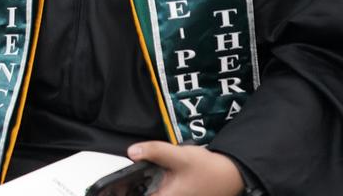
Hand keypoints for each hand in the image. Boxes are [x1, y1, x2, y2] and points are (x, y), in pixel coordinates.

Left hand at [127, 142, 244, 195]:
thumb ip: (155, 151)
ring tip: (127, 182)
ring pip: (149, 194)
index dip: (123, 193)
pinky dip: (149, 188)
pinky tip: (146, 179)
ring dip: (139, 189)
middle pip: (141, 195)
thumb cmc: (208, 169)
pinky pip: (157, 193)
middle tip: (117, 184)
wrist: (230, 174)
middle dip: (130, 190)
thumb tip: (132, 152)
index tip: (113, 188)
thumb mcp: (179, 156)